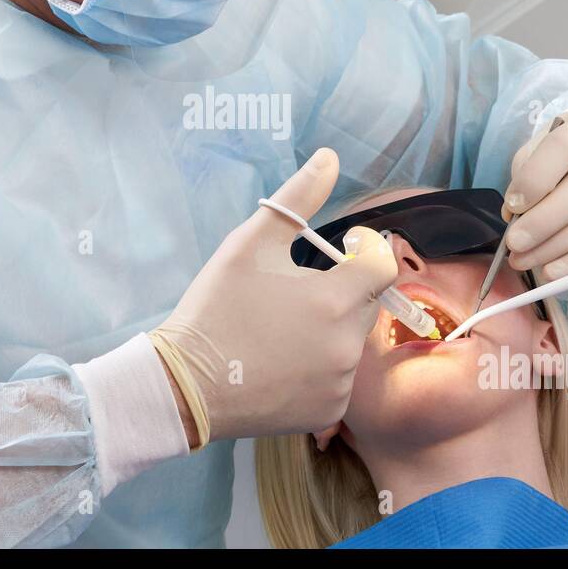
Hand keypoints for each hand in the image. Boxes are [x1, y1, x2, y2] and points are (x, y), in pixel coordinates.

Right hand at [150, 148, 397, 443]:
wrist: (185, 384)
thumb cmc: (216, 307)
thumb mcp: (250, 243)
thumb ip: (297, 198)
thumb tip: (330, 157)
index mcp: (335, 300)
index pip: (383, 265)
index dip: (364, 250)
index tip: (339, 250)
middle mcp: (347, 345)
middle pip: (365, 303)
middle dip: (341, 290)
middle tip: (293, 291)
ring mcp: (339, 384)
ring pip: (350, 341)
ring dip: (329, 328)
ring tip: (281, 329)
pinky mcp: (327, 411)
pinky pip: (338, 378)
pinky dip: (319, 367)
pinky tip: (281, 361)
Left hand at [502, 104, 567, 279]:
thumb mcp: (544, 145)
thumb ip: (526, 174)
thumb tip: (515, 215)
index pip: (564, 147)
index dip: (536, 180)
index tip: (512, 207)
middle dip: (545, 223)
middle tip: (516, 245)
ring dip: (558, 249)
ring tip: (527, 260)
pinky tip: (555, 270)